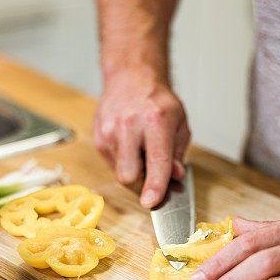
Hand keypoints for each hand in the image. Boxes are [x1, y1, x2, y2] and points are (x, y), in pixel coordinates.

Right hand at [94, 67, 190, 207]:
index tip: (151, 202)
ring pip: (120, 173)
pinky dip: (125, 162)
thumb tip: (174, 177)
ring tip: (142, 151)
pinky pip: (113, 164)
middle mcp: (129, 125)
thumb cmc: (157, 101)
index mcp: (155, 120)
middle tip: (153, 175)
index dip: (155, 185)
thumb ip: (178, 153)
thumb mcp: (180, 123)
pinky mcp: (99, 137)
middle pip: (129, 175)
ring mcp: (110, 131)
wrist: (131, 77)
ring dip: (134, 172)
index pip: (156, 161)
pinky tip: (130, 145)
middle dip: (142, 185)